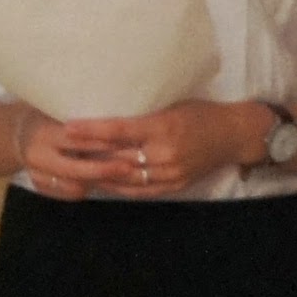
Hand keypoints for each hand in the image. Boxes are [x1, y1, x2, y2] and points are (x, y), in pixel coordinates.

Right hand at [8, 112, 124, 199]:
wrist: (10, 136)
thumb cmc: (41, 117)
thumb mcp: (55, 111)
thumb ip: (79, 122)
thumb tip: (116, 124)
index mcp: (44, 134)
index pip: (77, 141)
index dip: (103, 144)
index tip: (126, 144)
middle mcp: (38, 157)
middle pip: (75, 171)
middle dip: (104, 170)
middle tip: (128, 169)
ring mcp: (36, 175)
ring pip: (74, 187)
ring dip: (96, 182)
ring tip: (116, 175)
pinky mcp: (39, 187)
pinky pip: (67, 195)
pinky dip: (85, 189)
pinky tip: (98, 181)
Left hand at [48, 99, 273, 196]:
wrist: (233, 135)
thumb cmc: (201, 113)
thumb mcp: (171, 105)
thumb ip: (142, 113)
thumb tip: (109, 112)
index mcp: (162, 127)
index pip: (118, 130)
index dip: (91, 130)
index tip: (68, 127)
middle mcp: (164, 153)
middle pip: (117, 156)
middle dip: (88, 154)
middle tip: (62, 150)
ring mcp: (170, 173)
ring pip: (125, 177)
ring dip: (99, 174)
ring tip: (75, 168)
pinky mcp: (175, 186)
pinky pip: (140, 191)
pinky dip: (119, 187)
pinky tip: (102, 183)